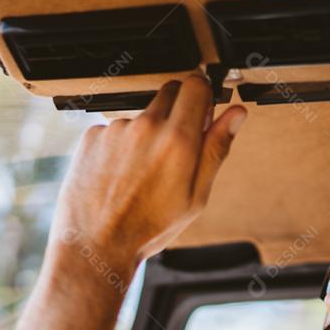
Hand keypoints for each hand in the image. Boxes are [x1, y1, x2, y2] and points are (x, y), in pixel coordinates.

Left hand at [48, 72, 246, 272]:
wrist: (96, 244)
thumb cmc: (147, 228)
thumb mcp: (196, 196)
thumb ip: (216, 148)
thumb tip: (236, 115)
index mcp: (177, 140)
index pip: (196, 84)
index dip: (203, 96)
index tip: (202, 112)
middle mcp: (145, 127)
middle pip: (170, 92)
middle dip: (178, 111)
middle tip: (176, 148)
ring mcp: (116, 129)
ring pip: (142, 115)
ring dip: (147, 133)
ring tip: (142, 173)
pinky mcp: (93, 136)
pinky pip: (115, 130)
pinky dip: (121, 145)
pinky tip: (120, 174)